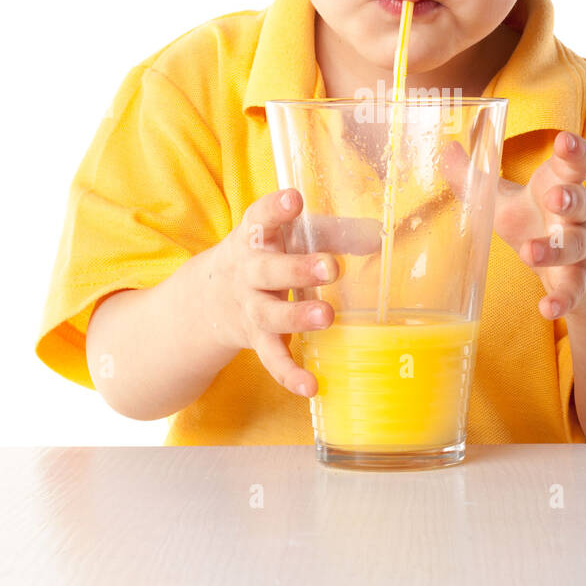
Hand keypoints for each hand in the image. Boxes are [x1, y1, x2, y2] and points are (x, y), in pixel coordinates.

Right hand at [216, 188, 380, 396]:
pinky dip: (289, 374)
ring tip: (326, 317)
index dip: (275, 208)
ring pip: (268, 314)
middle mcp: (247, 271)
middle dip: (296, 268)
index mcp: (255, 237)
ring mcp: (249, 307)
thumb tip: (376, 236)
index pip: (260, 217)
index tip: (294, 199)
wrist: (209, 298)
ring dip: (296, 316)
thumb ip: (332, 233)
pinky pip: (271, 358)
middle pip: (266, 269)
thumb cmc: (268, 255)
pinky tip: (311, 386)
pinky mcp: (256, 339)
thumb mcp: (290, 237)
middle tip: (330, 267)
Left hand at [444, 129, 585, 321]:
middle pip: (580, 201)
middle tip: (554, 196)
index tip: (564, 141)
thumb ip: (475, 177)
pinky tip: (547, 309)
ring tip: (529, 253)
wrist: (585, 274)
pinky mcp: (581, 281)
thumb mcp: (505, 200)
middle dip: (570, 197)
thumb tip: (446, 148)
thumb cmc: (538, 223)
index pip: (573, 164)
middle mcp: (578, 215)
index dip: (573, 151)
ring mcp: (582, 248)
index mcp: (560, 187)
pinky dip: (562, 300)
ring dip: (554, 250)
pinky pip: (573, 290)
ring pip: (575, 246)